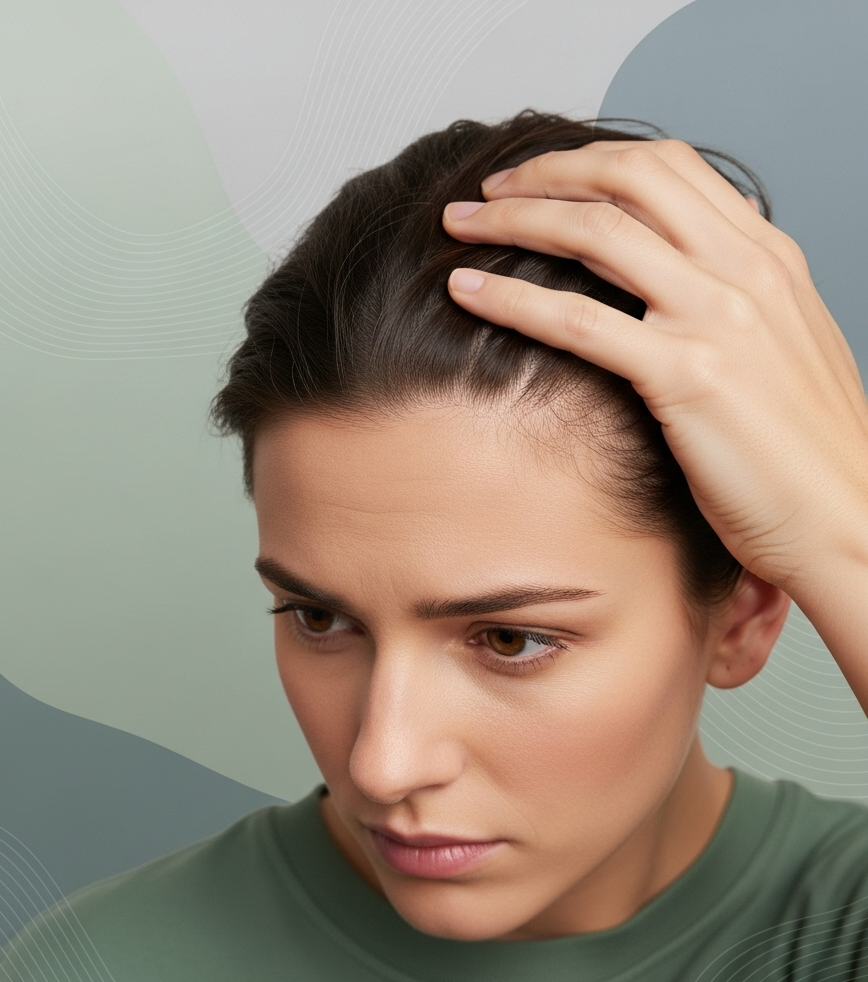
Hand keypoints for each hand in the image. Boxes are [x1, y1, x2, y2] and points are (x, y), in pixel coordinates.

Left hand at [442, 139, 867, 599]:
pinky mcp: (688, 375)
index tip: (539, 176)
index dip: (590, 159)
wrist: (850, 517)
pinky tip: (467, 291)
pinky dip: (512, 298)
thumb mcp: (780, 347)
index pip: (670, 168)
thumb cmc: (806, 449)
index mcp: (767, 256)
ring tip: (457, 226)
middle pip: (627, 179)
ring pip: (597, 233)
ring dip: (514, 220)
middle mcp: (745, 270)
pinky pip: (579, 320)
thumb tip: (668, 276)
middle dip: (544, 173)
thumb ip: (729, 299)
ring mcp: (718, 317)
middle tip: (488, 191)